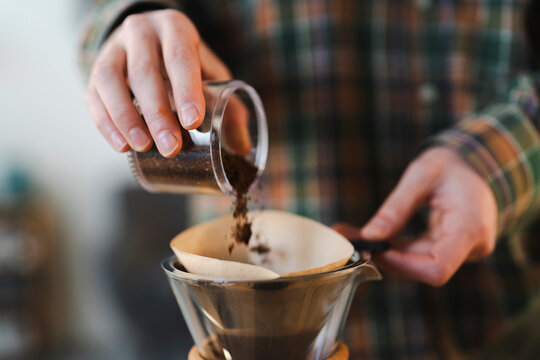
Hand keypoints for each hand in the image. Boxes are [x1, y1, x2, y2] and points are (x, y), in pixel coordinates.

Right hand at [85, 9, 249, 156]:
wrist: (149, 41)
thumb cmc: (186, 63)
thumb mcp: (211, 75)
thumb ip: (228, 107)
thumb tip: (243, 148)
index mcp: (175, 29)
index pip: (180, 58)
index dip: (187, 90)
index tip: (193, 123)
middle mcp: (141, 32)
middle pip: (144, 72)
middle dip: (158, 113)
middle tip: (171, 147)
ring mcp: (113, 49)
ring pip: (110, 81)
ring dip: (126, 118)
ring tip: (142, 147)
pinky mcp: (95, 70)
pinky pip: (93, 95)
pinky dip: (105, 123)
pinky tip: (121, 146)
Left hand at [334, 147, 497, 285]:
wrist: (475, 164)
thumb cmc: (452, 164)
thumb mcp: (422, 175)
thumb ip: (397, 207)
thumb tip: (370, 236)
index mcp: (470, 229)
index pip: (437, 269)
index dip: (402, 265)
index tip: (374, 249)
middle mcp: (469, 247)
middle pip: (421, 268)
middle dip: (382, 255)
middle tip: (345, 237)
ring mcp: (459, 250)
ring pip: (415, 262)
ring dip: (382, 250)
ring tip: (348, 233)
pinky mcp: (446, 248)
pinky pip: (416, 254)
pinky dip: (392, 245)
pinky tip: (367, 234)